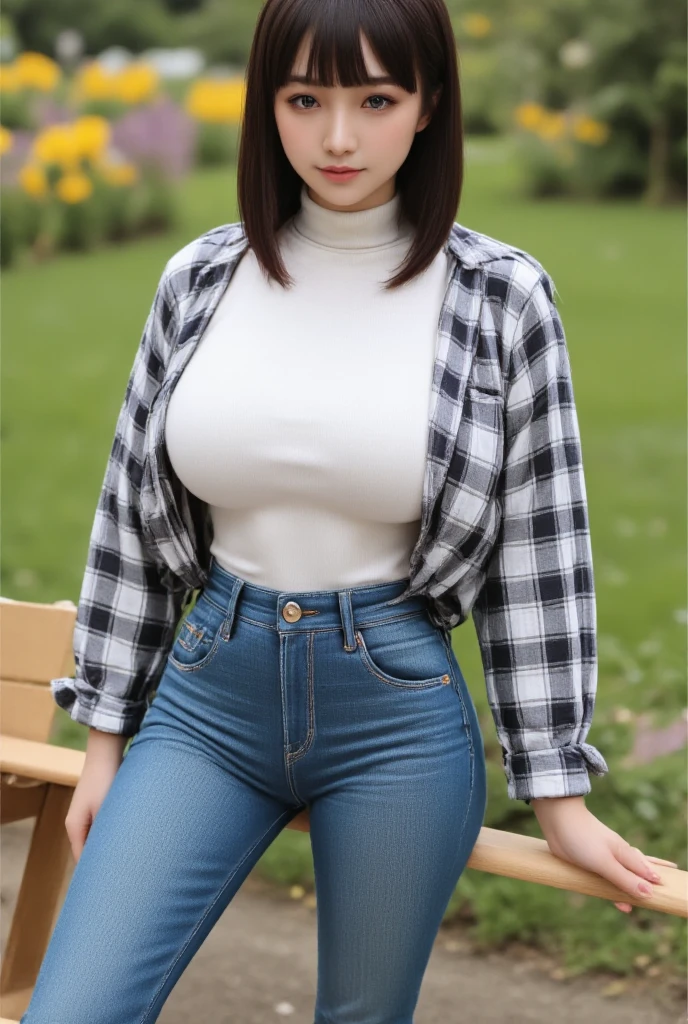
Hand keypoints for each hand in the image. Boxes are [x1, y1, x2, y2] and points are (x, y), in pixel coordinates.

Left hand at [530, 796, 678, 912]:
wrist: (558, 820)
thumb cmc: (584, 838)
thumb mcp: (606, 862)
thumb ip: (625, 878)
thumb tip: (649, 894)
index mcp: (626, 855)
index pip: (648, 872)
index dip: (658, 882)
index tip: (670, 889)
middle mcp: (617, 856)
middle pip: (636, 873)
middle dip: (646, 884)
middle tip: (659, 892)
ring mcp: (603, 859)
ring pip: (619, 877)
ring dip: (625, 890)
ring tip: (631, 904)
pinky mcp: (588, 862)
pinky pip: (603, 879)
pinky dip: (608, 890)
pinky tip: (608, 897)